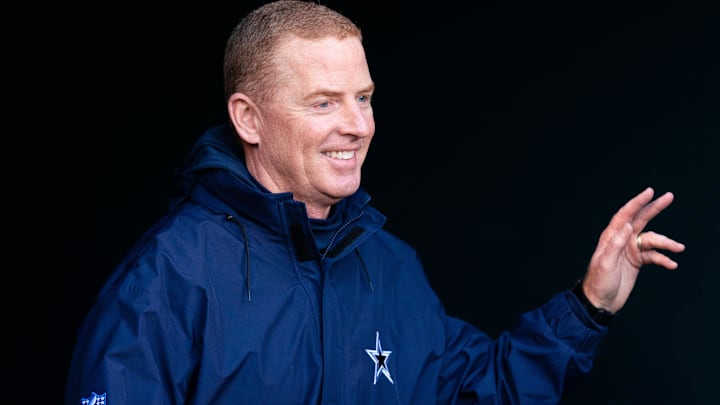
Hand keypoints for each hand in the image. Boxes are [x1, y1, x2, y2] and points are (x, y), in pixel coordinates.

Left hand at [581, 187, 685, 312]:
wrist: (600, 301)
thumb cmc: (598, 282)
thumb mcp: (605, 263)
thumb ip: (616, 244)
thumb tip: (629, 226)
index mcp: (611, 237)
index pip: (625, 215)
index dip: (637, 202)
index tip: (650, 192)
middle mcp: (621, 240)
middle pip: (641, 220)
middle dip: (654, 208)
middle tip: (669, 197)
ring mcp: (630, 251)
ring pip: (652, 241)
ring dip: (666, 244)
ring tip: (679, 248)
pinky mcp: (637, 262)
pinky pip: (654, 257)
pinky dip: (663, 259)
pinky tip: (671, 265)